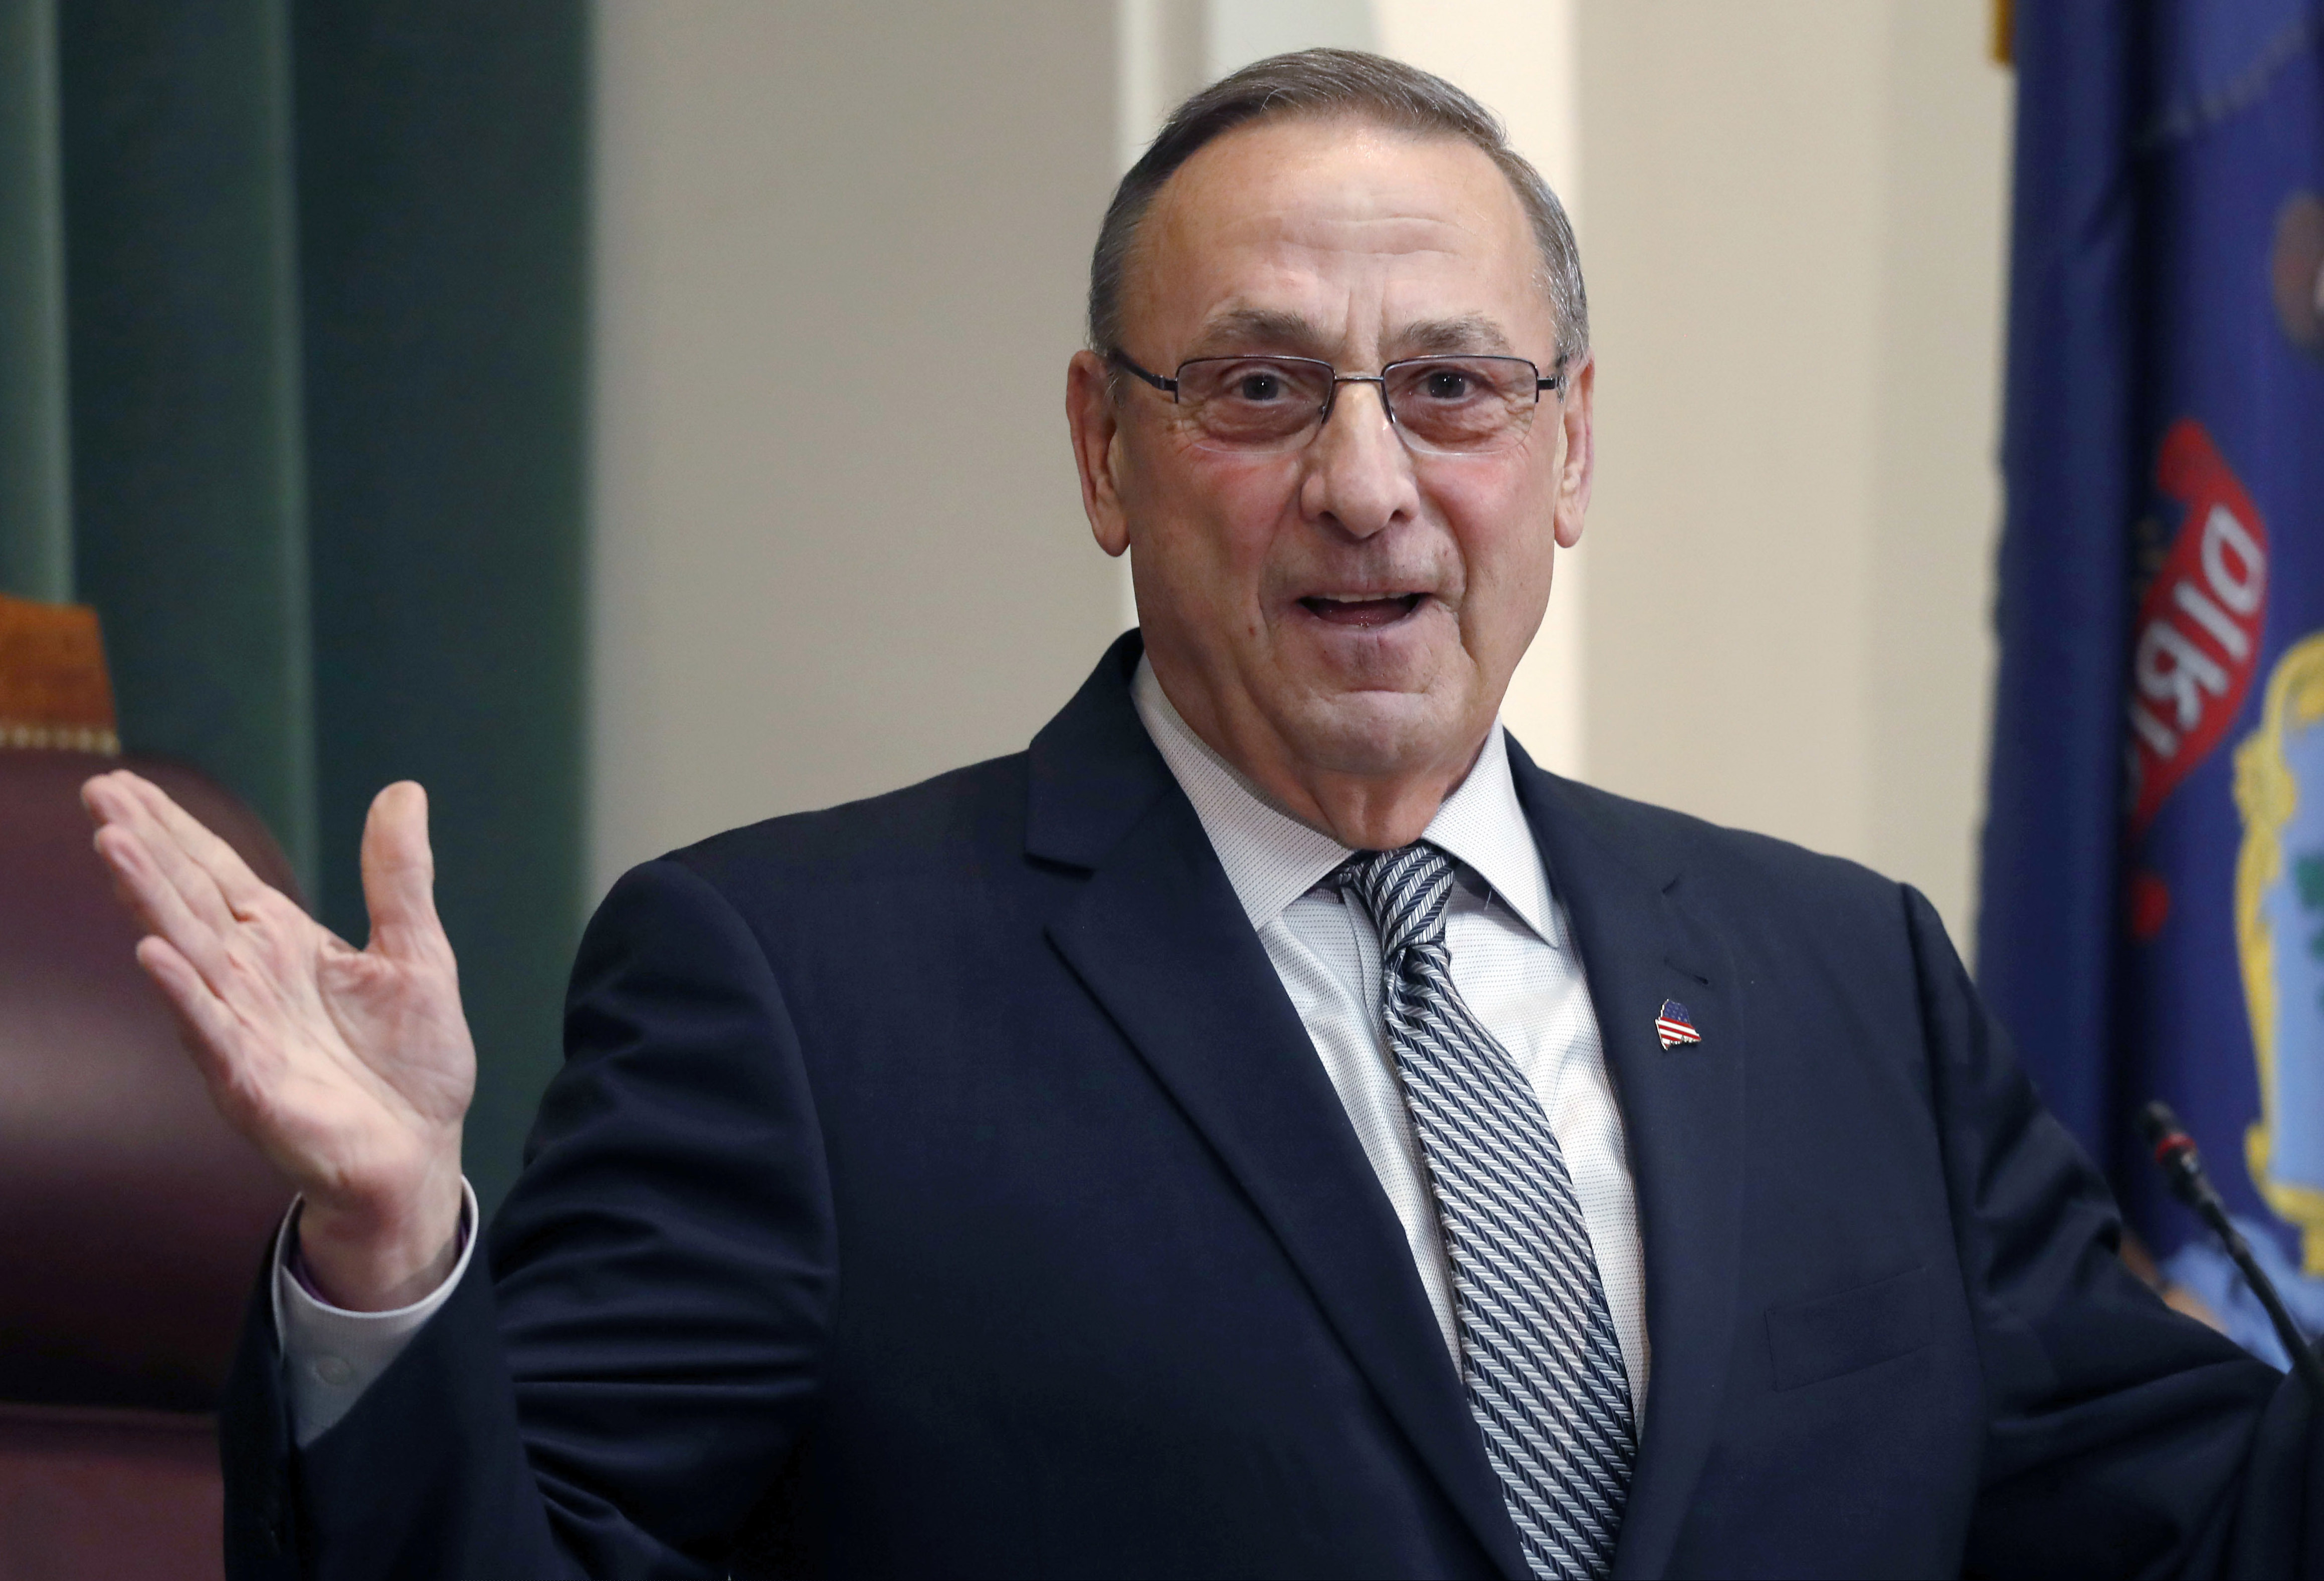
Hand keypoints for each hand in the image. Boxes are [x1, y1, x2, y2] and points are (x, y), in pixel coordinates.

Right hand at [82, 772, 474, 1310]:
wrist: (419, 1153)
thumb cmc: (409, 1062)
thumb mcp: (417, 952)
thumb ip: (399, 877)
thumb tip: (403, 791)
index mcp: (282, 945)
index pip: (217, 874)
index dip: (173, 830)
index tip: (122, 783)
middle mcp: (249, 980)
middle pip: (187, 900)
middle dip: (144, 848)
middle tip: (97, 793)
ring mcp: (242, 1030)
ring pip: (186, 954)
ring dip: (149, 903)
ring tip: (112, 847)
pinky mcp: (251, 1084)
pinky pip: (211, 1033)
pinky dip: (184, 995)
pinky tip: (153, 956)